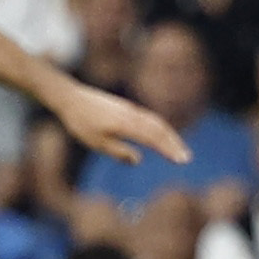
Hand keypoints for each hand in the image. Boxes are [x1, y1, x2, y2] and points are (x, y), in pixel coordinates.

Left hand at [51, 81, 188, 166]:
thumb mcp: (96, 142)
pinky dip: (160, 129)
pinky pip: (149, 118)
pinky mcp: (128, 109)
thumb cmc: (81, 123)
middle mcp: (132, 114)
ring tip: (179, 150)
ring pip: (156, 122)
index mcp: (126, 123)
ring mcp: (131, 110)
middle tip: (186, 159)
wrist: (71, 98)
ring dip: (169, 136)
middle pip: (160, 128)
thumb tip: (138, 160)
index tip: (181, 160)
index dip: (169, 149)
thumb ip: (118, 151)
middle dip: (174, 143)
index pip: (154, 137)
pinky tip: (162, 137)